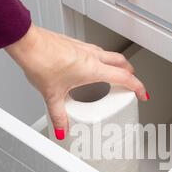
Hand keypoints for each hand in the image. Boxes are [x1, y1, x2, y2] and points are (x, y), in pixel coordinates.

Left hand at [5, 23, 148, 139]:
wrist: (28, 43)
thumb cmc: (40, 60)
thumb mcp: (52, 95)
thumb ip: (59, 116)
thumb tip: (62, 128)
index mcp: (93, 69)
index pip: (125, 78)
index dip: (137, 87)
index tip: (142, 94)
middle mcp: (92, 56)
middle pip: (122, 63)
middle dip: (130, 74)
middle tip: (131, 84)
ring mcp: (84, 48)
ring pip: (110, 55)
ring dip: (116, 66)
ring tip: (111, 78)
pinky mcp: (75, 45)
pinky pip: (96, 52)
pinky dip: (101, 61)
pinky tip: (89, 69)